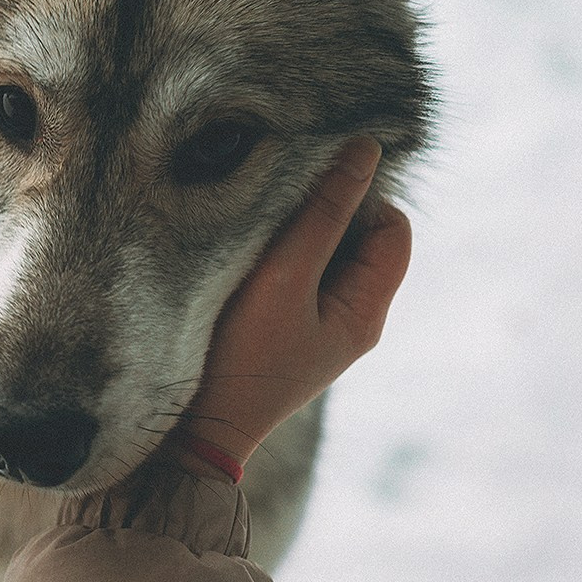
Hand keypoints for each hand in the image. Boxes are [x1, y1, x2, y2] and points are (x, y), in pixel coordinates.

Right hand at [173, 138, 412, 480]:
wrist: (188, 433)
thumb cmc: (240, 357)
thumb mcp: (284, 276)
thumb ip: (324, 212)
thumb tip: (365, 149)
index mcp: (365, 312)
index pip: (392, 227)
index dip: (359, 198)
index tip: (305, 194)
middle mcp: (347, 317)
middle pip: (358, 235)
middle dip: (321, 211)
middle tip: (272, 211)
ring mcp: (312, 324)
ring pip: (320, 249)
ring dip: (290, 231)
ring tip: (250, 235)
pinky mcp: (278, 326)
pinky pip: (290, 271)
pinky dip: (271, 254)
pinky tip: (237, 258)